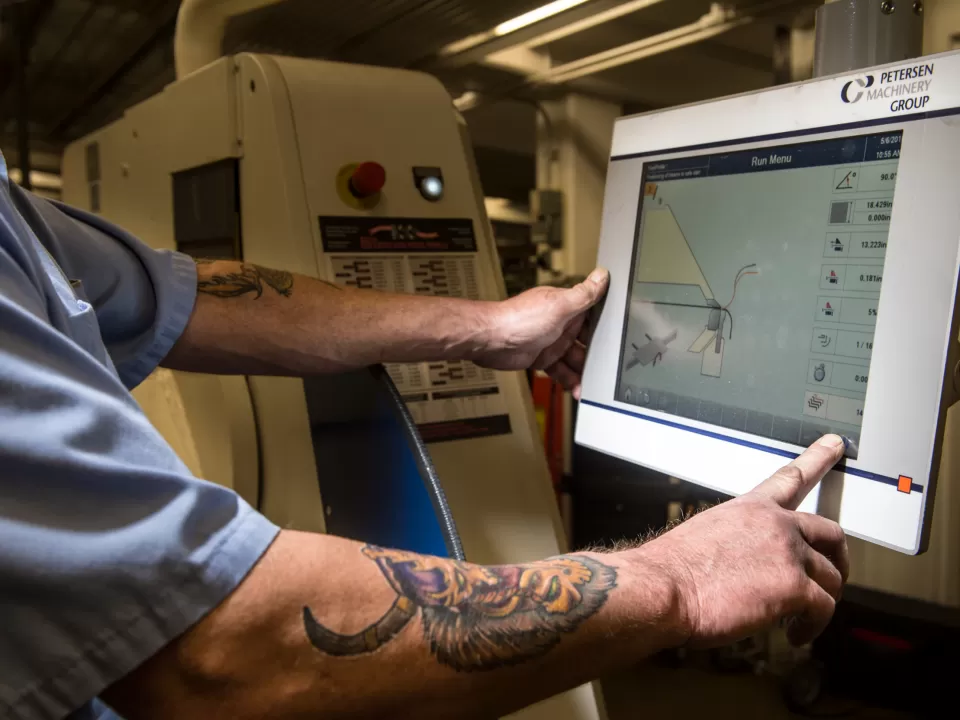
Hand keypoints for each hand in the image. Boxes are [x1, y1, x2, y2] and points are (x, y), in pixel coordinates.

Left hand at [474, 269, 609, 397]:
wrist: (491, 341)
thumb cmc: (519, 319)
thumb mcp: (559, 306)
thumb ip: (583, 294)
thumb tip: (602, 275)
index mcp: (567, 307)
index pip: (594, 315)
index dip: (607, 327)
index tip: (621, 338)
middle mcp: (561, 323)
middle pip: (587, 341)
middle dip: (597, 354)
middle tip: (609, 368)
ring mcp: (551, 341)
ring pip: (575, 359)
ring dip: (585, 371)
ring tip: (595, 384)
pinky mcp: (542, 358)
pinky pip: (561, 371)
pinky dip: (570, 380)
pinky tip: (578, 388)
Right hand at [641, 435, 848, 648]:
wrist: (664, 587)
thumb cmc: (673, 569)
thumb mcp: (706, 536)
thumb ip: (737, 542)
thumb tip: (744, 565)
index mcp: (750, 508)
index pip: (792, 477)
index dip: (818, 458)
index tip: (833, 444)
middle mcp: (775, 524)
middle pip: (830, 532)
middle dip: (839, 557)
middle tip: (834, 575)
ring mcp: (789, 553)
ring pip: (831, 577)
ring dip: (821, 600)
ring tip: (801, 619)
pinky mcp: (795, 587)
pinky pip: (824, 608)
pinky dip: (812, 627)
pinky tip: (795, 633)